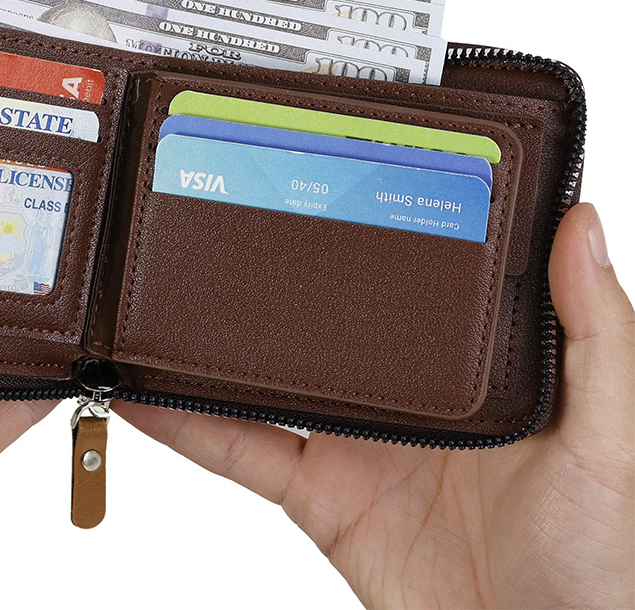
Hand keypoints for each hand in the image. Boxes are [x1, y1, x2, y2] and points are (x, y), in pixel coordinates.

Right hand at [117, 203, 633, 608]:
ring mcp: (354, 439)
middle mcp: (402, 389)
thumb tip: (579, 222)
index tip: (330, 174)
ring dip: (216, 342)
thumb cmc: (595, 561)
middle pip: (324, 318)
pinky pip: (241, 451)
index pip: (409, 278)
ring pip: (268, 375)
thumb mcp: (609, 437)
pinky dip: (187, 427)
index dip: (373, 229)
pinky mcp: (318, 493)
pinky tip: (148, 396)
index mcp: (464, 361)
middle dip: (277, 273)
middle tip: (225, 211)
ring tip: (167, 293)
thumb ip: (597, 334)